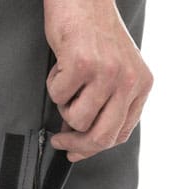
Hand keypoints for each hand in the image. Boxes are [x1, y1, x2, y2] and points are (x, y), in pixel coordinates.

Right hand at [44, 0, 153, 161]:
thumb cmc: (94, 33)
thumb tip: (82, 138)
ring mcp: (107, 73)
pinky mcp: (83, 64)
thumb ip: (108, 104)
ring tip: (67, 80)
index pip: (120, 134)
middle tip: (60, 140)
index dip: (94, 149)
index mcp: (141, 85)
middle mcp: (129, 81)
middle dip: (76, 144)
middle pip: (101, 137)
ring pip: (76, 118)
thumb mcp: (116, 70)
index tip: (76, 151)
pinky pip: (58, 96)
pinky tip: (61, 65)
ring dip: (63, 105)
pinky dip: (53, 84)